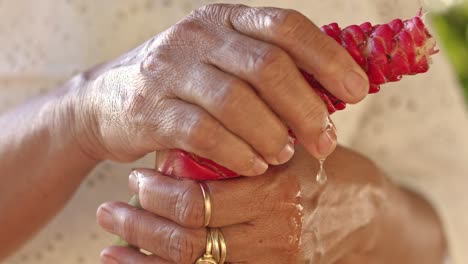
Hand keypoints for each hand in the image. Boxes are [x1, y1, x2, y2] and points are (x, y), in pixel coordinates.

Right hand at [70, 4, 367, 174]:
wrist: (107, 100)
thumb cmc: (183, 85)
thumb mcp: (222, 62)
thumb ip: (268, 69)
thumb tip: (331, 91)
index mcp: (224, 19)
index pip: (286, 27)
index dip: (328, 59)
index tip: (356, 92)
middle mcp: (198, 37)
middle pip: (267, 67)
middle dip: (306, 108)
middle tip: (325, 139)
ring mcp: (170, 71)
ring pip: (236, 101)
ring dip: (272, 133)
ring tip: (286, 153)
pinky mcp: (150, 109)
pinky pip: (204, 133)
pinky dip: (237, 152)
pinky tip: (254, 165)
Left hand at [96, 146, 389, 263]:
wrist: (371, 216)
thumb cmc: (330, 172)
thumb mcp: (292, 151)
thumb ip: (242, 148)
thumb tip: (177, 151)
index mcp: (277, 195)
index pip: (199, 202)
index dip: (158, 193)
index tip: (135, 179)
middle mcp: (274, 236)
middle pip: (188, 242)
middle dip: (140, 227)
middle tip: (110, 211)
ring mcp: (273, 263)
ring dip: (143, 259)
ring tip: (111, 248)